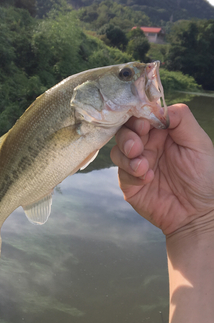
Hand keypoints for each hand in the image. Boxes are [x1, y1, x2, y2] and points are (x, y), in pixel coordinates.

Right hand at [110, 104, 213, 234]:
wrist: (198, 214)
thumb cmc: (204, 178)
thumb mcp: (199, 144)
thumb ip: (182, 120)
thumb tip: (160, 108)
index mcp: (163, 132)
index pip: (142, 116)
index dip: (138, 116)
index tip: (143, 124)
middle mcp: (148, 145)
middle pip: (125, 130)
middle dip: (128, 136)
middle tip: (137, 146)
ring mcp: (136, 163)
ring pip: (118, 150)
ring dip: (127, 156)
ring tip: (143, 166)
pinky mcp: (130, 183)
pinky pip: (122, 172)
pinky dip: (131, 174)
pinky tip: (147, 179)